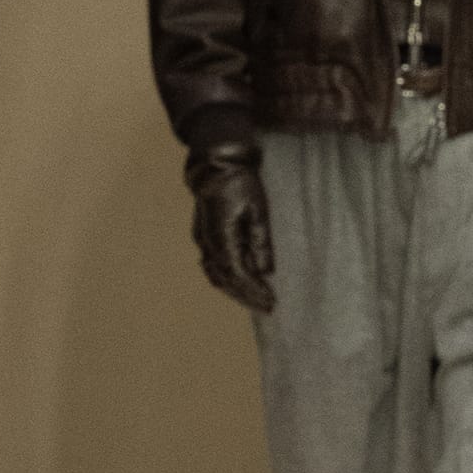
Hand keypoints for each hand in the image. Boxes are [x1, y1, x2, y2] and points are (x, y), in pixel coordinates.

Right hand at [185, 146, 274, 312]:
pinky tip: (238, 284)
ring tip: (255, 300)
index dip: (254, 291)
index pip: (238, 274)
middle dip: (246, 296)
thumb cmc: (240, 183)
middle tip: (267, 308)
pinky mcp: (203, 236)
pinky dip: (225, 279)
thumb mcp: (258, 210)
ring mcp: (202, 240)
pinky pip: (211, 265)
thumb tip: (265, 270)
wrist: (216, 165)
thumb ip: (260, 242)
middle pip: (225, 280)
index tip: (271, 301)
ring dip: (234, 291)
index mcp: (221, 237)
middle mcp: (207, 242)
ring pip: (215, 275)